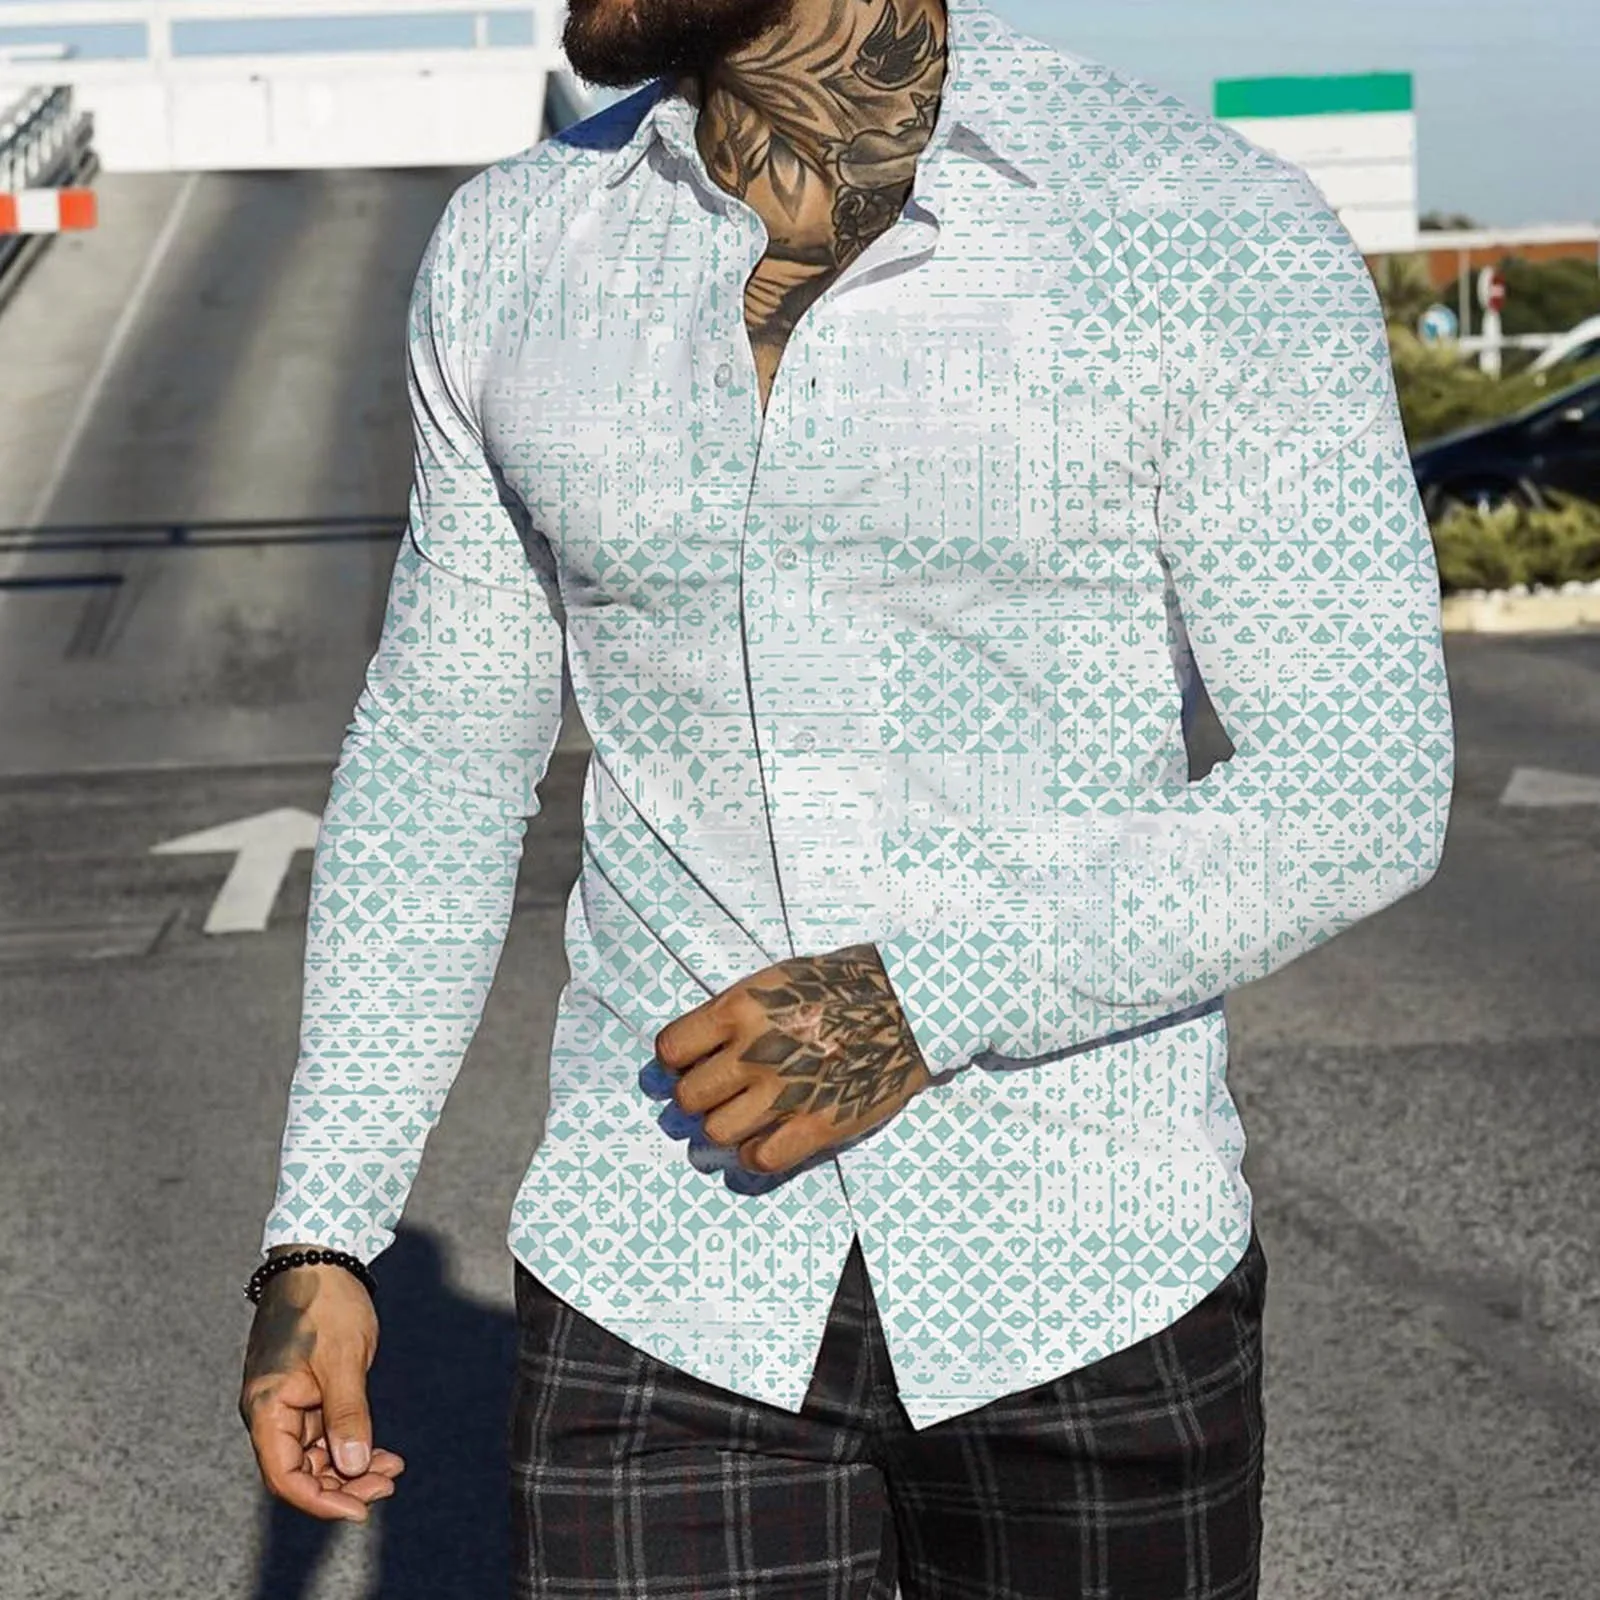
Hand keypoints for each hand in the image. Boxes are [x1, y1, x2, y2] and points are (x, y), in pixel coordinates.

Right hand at [239, 1251, 405, 1523]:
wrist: (319, 1259)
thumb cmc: (325, 1303)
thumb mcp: (343, 1360)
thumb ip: (348, 1415)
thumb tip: (352, 1465)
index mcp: (268, 1408)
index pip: (285, 1476)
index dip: (321, 1500)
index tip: (360, 1508)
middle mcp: (271, 1412)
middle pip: (301, 1471)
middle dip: (343, 1484)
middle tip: (388, 1484)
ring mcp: (287, 1402)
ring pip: (314, 1454)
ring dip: (350, 1465)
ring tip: (391, 1468)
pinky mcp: (304, 1391)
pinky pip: (322, 1432)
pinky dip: (349, 1442)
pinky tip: (379, 1450)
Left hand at [653, 942, 930, 1178]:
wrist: (908, 1007)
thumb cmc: (841, 986)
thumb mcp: (777, 979)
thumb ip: (734, 1013)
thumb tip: (694, 1047)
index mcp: (741, 1009)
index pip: (671, 1050)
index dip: (673, 1062)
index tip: (686, 1065)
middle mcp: (756, 1052)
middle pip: (689, 1099)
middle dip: (695, 1099)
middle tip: (714, 1095)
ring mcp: (786, 1093)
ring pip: (717, 1133)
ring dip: (723, 1128)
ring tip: (740, 1117)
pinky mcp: (817, 1125)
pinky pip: (760, 1159)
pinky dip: (754, 1155)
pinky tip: (765, 1138)